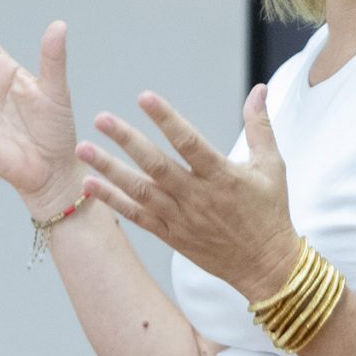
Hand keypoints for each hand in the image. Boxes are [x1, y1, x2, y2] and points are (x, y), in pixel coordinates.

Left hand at [77, 83, 301, 298]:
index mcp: (222, 176)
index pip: (189, 142)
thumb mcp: (272, 166)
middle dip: (126, 140)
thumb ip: (260, 125)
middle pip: (156, 165)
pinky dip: (112, 201)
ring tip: (83, 149)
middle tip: (101, 119)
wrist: (266, 266)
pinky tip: (90, 185)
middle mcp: (197, 196)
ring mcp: (181, 218)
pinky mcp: (171, 235)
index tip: (144, 97)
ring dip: (109, 169)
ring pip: (139, 190)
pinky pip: (136, 216)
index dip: (166, 118)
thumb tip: (259, 88)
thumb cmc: (270, 212)